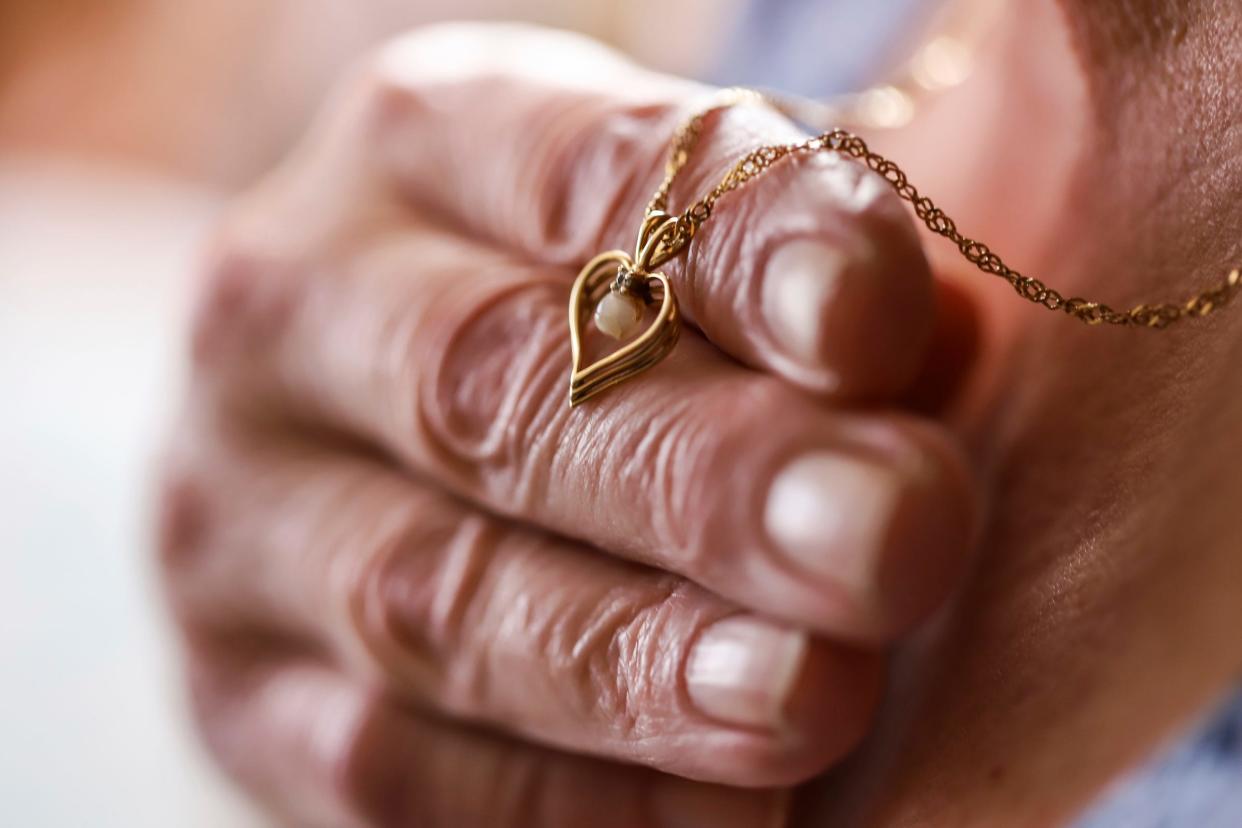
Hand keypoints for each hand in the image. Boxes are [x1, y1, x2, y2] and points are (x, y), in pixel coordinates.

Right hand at [157, 23, 977, 827]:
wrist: (371, 436)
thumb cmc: (577, 313)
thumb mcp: (664, 241)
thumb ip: (776, 280)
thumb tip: (920, 359)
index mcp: (417, 143)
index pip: (582, 170)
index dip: (739, 243)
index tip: (876, 323)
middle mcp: (293, 306)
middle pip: (487, 390)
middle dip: (706, 477)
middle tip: (893, 536)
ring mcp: (237, 510)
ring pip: (433, 600)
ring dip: (636, 663)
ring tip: (811, 697)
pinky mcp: (240, 685)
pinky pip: (388, 767)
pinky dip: (569, 799)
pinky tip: (729, 803)